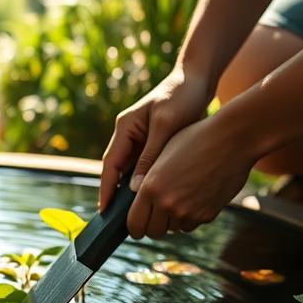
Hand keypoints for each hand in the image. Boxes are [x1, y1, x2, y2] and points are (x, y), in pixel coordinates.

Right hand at [99, 67, 212, 211]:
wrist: (199, 81)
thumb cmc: (182, 96)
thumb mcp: (166, 125)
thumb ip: (150, 155)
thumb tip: (136, 188)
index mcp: (125, 128)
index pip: (109, 163)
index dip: (106, 188)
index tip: (104, 210)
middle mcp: (129, 136)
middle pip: (117, 171)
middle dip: (116, 195)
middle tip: (116, 221)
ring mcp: (141, 141)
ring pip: (132, 172)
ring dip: (132, 192)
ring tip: (134, 215)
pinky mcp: (155, 145)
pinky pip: (147, 169)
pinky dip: (148, 184)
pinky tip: (153, 200)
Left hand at [126, 113, 254, 238]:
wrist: (233, 139)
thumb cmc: (195, 139)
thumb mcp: (163, 155)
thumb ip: (147, 180)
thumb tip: (136, 196)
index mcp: (150, 187)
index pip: (134, 224)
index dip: (134, 227)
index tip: (137, 225)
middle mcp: (167, 203)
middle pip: (153, 232)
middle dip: (152, 226)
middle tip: (156, 215)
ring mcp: (188, 212)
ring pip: (172, 229)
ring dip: (172, 220)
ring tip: (179, 197)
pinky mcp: (207, 215)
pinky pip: (191, 224)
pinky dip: (189, 217)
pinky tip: (194, 197)